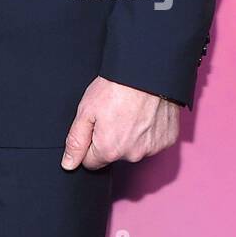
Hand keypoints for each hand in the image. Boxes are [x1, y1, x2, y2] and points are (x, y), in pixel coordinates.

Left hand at [61, 76, 180, 170]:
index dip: (89, 143)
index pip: (91, 161)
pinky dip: (148, 130)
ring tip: (129, 111)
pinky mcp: (167, 140)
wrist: (147, 72)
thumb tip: (68, 164)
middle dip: (110, 138)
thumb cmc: (116, 87)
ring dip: (130, 135)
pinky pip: (152, 141)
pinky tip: (145, 114)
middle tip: (113, 113)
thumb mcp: (86, 111)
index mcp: (109, 150)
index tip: (95, 125)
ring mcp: (152, 149)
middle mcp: (132, 155)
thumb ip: (76, 141)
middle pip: (113, 155)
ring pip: (133, 148)